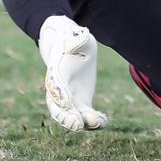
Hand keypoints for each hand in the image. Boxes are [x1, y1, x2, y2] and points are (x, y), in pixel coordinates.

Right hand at [38, 15, 107, 131]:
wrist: (68, 46)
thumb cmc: (73, 39)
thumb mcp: (77, 36)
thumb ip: (75, 40)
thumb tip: (72, 43)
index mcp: (56, 72)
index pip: (55, 86)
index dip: (59, 95)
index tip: (66, 103)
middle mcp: (59, 90)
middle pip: (57, 109)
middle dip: (66, 118)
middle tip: (77, 124)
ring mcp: (69, 99)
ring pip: (71, 117)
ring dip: (82, 123)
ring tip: (97, 122)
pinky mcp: (81, 103)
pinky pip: (85, 117)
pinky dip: (93, 122)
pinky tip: (104, 121)